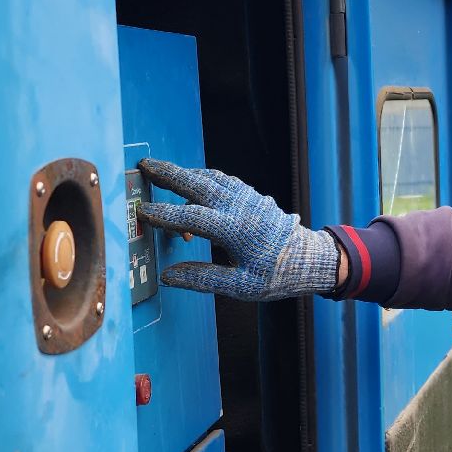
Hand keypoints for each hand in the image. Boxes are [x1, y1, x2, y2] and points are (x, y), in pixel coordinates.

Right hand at [136, 158, 341, 300]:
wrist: (309, 259)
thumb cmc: (276, 275)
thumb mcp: (241, 286)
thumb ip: (203, 278)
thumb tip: (167, 276)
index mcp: (236, 230)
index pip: (192, 218)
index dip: (164, 215)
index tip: (142, 212)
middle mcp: (240, 208)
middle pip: (198, 184)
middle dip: (168, 174)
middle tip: (143, 166)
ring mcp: (247, 198)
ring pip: (210, 178)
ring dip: (183, 174)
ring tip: (158, 171)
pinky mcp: (252, 195)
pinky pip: (222, 180)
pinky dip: (202, 178)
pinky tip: (190, 182)